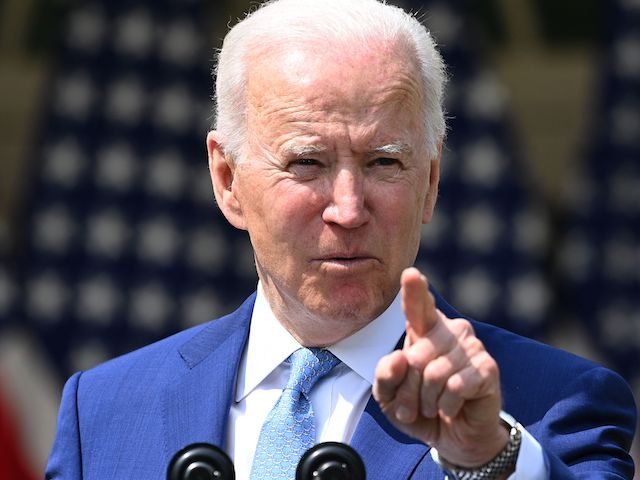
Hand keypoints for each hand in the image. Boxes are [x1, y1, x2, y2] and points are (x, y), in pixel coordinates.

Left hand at [372, 267, 508, 467]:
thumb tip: (400, 357)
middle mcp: (449, 331)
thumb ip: (385, 375)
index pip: (418, 306)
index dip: (414, 291)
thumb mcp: (389, 397)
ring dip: (426, 400)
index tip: (411, 274)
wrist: (454, 437)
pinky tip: (452, 407)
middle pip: (414, 357)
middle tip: (412, 406)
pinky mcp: (488, 368)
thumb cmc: (420, 408)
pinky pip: (454, 387)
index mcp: (424, 330)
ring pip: (433, 373)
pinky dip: (447, 406)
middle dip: (407, 390)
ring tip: (432, 407)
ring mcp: (471, 347)